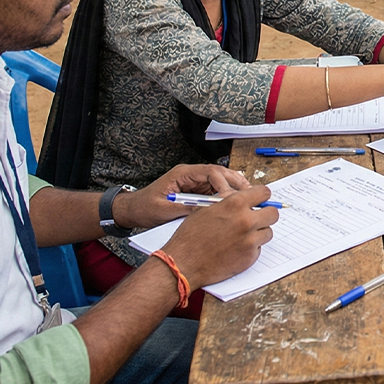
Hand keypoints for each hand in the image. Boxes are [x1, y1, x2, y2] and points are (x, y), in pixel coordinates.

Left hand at [116, 164, 252, 229]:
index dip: (223, 183)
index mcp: (182, 174)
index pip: (210, 172)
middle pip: (219, 173)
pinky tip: (236, 205)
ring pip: (220, 181)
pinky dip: (227, 196)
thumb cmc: (144, 208)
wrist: (133, 211)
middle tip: (250, 194)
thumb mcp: (163, 211)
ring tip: (249, 198)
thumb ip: (185, 209)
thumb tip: (207, 211)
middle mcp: (191, 175)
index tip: (230, 197)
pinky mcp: (196, 192)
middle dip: (235, 182)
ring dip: (234, 189)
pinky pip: (215, 191)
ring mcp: (194, 182)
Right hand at [165, 186, 277, 289]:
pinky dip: (251, 248)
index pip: (264, 193)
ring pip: (268, 232)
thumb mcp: (207, 209)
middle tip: (257, 218)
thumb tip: (245, 200)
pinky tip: (236, 249)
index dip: (262, 196)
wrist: (184, 263)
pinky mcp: (250, 257)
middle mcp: (246, 220)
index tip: (261, 200)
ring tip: (243, 236)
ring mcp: (250, 240)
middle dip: (266, 215)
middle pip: (273, 213)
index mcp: (234, 204)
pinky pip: (259, 248)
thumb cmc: (190, 236)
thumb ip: (229, 203)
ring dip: (259, 233)